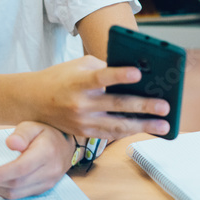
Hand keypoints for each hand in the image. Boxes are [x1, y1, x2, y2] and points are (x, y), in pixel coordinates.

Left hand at [0, 122, 73, 199]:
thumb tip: (10, 144)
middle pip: (16, 183)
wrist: (66, 146)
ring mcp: (47, 183)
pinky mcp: (42, 189)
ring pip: (16, 193)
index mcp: (47, 153)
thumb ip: (21, 133)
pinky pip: (19, 195)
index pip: (21, 168)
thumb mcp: (33, 125)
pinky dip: (4, 189)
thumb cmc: (47, 134)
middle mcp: (49, 171)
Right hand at [33, 55, 169, 139]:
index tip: (138, 73)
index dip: (119, 75)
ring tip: (163, 125)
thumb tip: (137, 74)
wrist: (34, 101)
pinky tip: (147, 129)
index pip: (102, 78)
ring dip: (143, 126)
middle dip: (143, 106)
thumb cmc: (62, 77)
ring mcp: (83, 121)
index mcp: (79, 82)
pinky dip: (130, 131)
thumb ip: (106, 67)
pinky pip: (111, 134)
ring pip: (117, 125)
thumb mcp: (80, 65)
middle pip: (116, 105)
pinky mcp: (84, 132)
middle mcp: (81, 104)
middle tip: (165, 106)